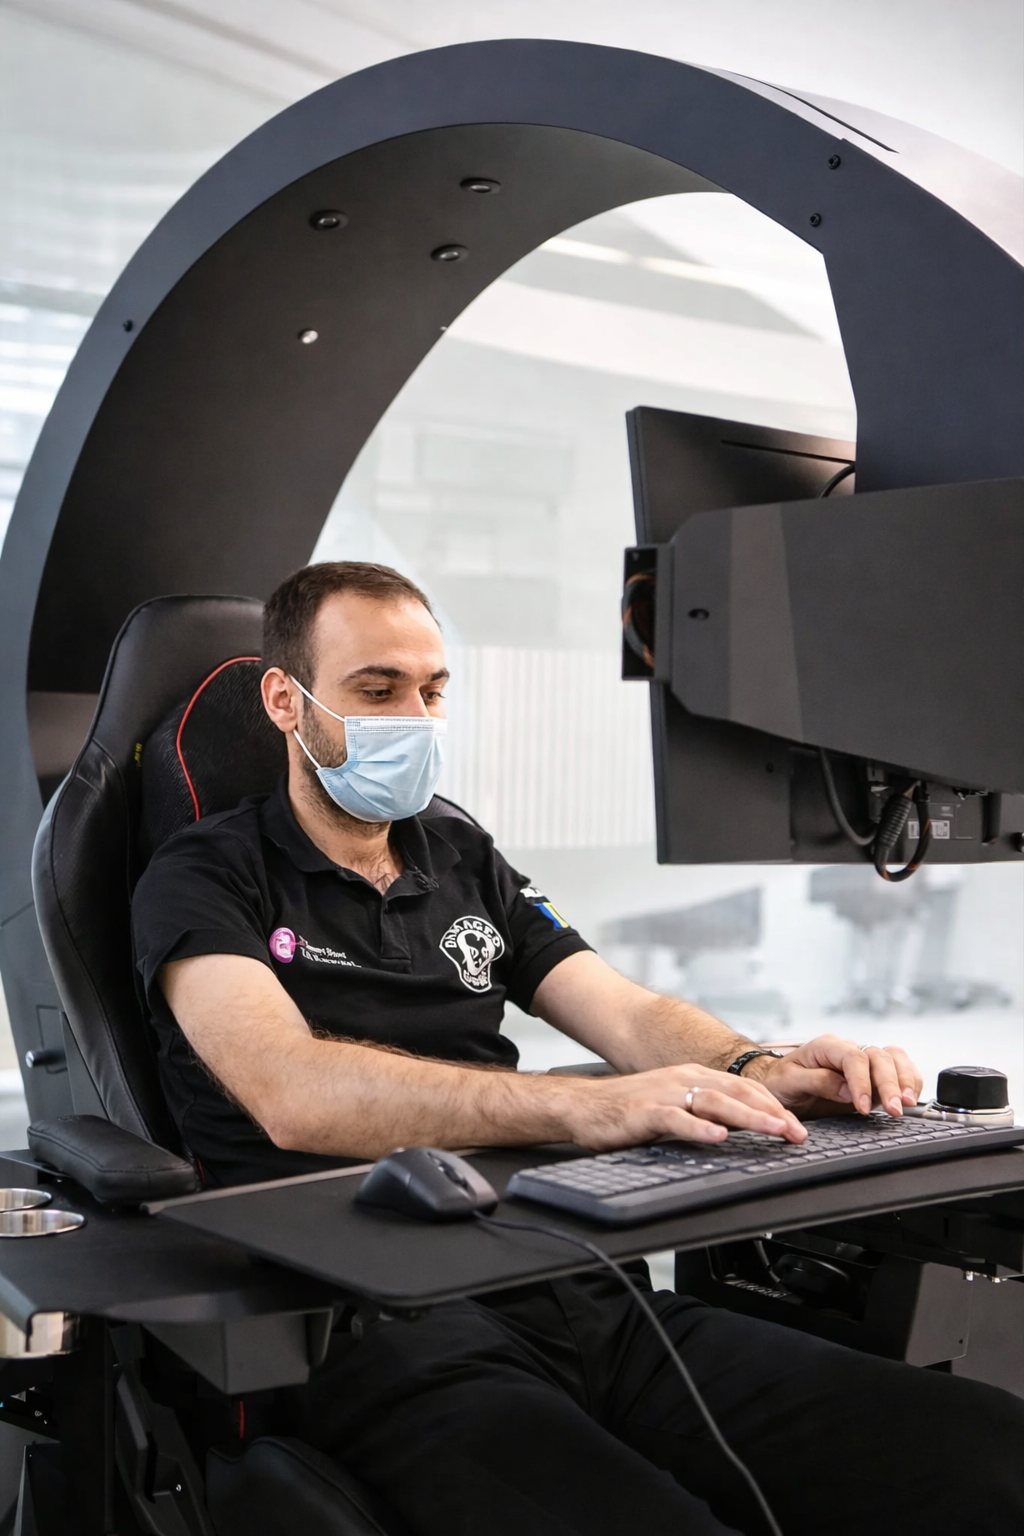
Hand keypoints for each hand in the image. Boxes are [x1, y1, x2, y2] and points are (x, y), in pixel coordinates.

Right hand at [568, 1063, 806, 1150]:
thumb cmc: (629, 1108)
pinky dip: (700, 1129)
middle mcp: (684, 1080)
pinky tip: (718, 1138)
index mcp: (694, 1077)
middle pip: (737, 1093)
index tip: (797, 1126)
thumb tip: (737, 1126)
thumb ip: (703, 1111)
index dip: (773, 1106)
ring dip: (748, 1118)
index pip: (743, 1089)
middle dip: (772, 1113)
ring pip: (715, 1103)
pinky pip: (677, 1119)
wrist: (583, 1105)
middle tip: (798, 1132)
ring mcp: (665, 1094)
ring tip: (773, 1131)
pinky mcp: (645, 1112)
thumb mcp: (673, 1103)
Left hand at [750, 1035, 922, 1118]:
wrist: (780, 1086)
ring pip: (894, 1059)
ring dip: (905, 1080)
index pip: (853, 1057)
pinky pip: (899, 1069)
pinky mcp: (872, 1076)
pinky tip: (910, 1097)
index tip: (863, 1106)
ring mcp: (863, 1062)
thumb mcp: (789, 1082)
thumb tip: (847, 1090)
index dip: (862, 1081)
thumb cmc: (781, 1082)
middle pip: (879, 1057)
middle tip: (894, 1110)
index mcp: (827, 1046)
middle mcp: (848, 1050)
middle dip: (889, 1084)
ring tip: (908, 1103)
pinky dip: (909, 1081)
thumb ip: (817, 1082)